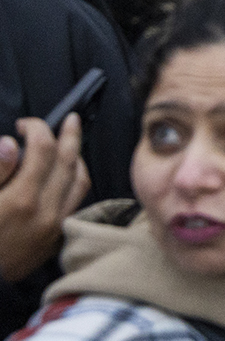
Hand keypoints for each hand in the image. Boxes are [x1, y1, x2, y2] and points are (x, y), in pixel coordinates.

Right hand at [0, 115, 90, 283]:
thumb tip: (10, 143)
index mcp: (20, 200)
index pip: (42, 149)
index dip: (37, 128)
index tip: (26, 124)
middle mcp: (44, 212)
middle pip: (68, 161)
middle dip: (69, 135)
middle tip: (68, 119)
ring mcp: (53, 226)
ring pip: (80, 180)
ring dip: (77, 157)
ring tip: (69, 143)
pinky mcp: (54, 238)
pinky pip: (76, 201)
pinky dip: (76, 180)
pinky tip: (67, 174)